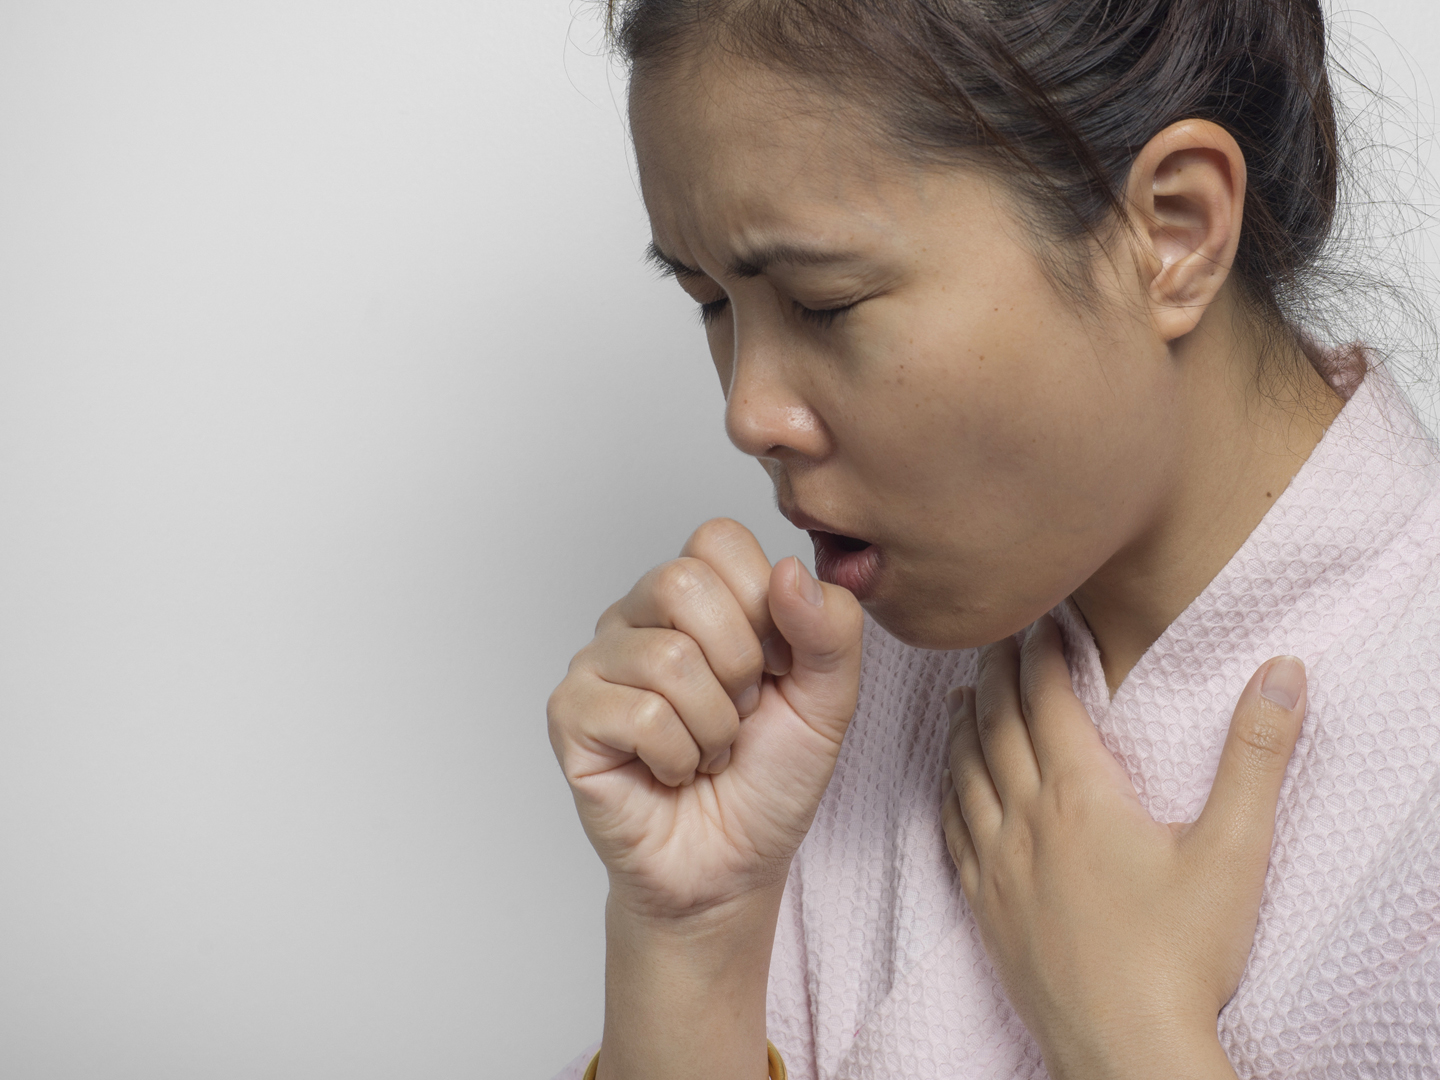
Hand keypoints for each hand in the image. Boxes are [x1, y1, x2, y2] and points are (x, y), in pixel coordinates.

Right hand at [548, 518, 863, 920]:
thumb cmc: (769, 779)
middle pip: (683, 581)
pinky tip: (671, 772)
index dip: (764, 606)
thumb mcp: (828, 700)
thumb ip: (830, 628)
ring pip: (667, 657)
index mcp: (695, 597)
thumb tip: (789, 572)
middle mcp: (637, 617)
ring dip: (713, 727)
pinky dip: (677, 757)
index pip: (717, 539)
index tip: (777, 668)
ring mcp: (597, 663)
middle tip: (739, 712)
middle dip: (738, 663)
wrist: (730, 868)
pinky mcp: (570, 715)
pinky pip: (638, 714)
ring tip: (708, 752)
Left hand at [941, 616, 1305, 1078]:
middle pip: (998, 727)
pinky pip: (951, 832)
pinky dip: (946, 791)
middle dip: (997, 674)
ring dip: (963, 726)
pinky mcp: (984, 907)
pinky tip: (948, 785)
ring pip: (964, 773)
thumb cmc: (1183, 955)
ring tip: (963, 695)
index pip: (1047, 701)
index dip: (1040, 654)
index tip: (1039, 619)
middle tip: (994, 637)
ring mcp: (998, 865)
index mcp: (1081, 796)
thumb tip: (1283, 673)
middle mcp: (1027, 820)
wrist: (1126, 1049)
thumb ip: (1256, 756)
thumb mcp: (1234, 850)